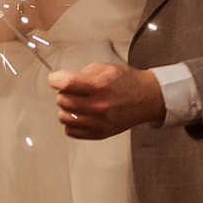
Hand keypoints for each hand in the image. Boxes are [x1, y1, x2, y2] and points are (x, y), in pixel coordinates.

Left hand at [46, 60, 165, 139]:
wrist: (147, 98)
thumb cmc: (128, 83)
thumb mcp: (105, 68)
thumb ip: (82, 73)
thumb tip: (62, 80)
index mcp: (100, 86)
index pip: (66, 84)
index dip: (55, 79)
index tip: (55, 78)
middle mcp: (99, 106)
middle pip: (62, 100)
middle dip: (64, 92)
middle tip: (73, 90)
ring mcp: (99, 122)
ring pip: (63, 117)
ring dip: (66, 108)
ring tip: (77, 103)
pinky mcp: (99, 134)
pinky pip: (71, 131)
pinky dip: (72, 123)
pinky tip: (81, 115)